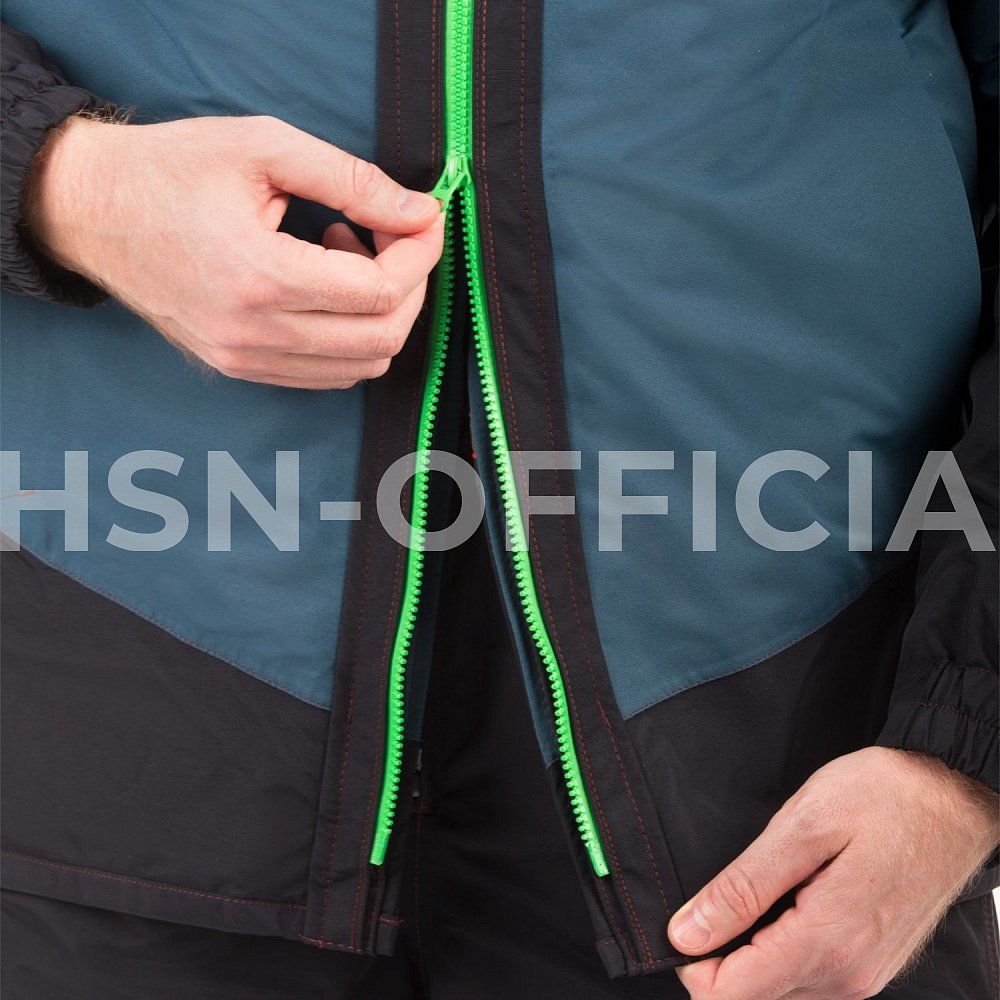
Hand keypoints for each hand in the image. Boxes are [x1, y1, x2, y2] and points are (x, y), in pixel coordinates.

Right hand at [24, 114, 443, 388]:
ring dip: (380, 313)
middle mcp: (254, 334)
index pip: (379, 292)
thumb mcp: (264, 147)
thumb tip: (420, 211)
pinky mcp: (238, 368)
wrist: (92, 211)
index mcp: (260, 277)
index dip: (419, 254)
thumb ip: (352, 180)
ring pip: (359, 365)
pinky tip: (326, 285)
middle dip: (410, 286)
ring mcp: (245, 359)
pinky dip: (349, 336)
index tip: (423, 218)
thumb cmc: (171, 170)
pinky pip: (325, 374)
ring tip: (349, 253)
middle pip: (381, 338)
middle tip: (395, 234)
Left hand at [668, 747, 998, 998]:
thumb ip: (742, 888)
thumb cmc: (886, 797)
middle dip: (720, 958)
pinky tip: (786, 902)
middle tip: (723, 896)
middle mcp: (848, 975)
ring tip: (758, 892)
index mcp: (826, 942)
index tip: (685, 921)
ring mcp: (865, 974)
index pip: (732, 996)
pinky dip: (781, 950)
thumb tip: (688, 933)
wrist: (954, 794)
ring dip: (752, 954)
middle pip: (753, 998)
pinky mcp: (873, 963)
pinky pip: (809, 979)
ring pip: (780, 992)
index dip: (693, 964)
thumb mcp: (802, 826)